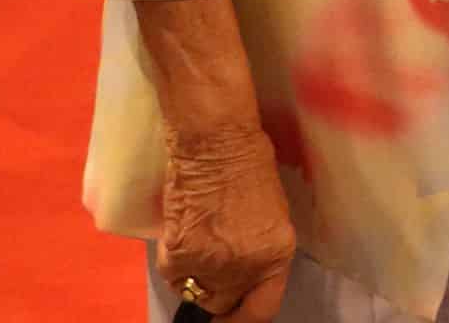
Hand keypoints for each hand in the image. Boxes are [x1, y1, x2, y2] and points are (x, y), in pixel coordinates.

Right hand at [158, 125, 294, 317]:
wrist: (216, 144)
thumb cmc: (250, 166)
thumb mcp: (271, 216)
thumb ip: (259, 252)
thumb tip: (243, 273)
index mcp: (277, 256)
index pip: (261, 310)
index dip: (242, 318)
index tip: (231, 319)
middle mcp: (247, 268)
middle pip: (222, 302)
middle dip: (216, 289)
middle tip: (209, 266)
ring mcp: (212, 265)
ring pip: (194, 290)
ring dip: (193, 275)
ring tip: (197, 242)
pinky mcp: (180, 256)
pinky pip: (172, 274)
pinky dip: (173, 260)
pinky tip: (181, 232)